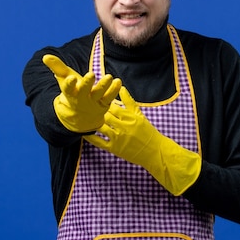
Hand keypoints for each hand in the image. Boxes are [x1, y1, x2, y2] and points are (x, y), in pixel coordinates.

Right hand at [43, 54, 121, 132]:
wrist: (81, 116)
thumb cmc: (72, 92)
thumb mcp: (64, 80)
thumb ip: (57, 67)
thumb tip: (45, 56)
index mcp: (70, 93)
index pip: (68, 89)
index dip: (69, 84)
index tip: (71, 78)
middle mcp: (82, 98)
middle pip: (84, 91)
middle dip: (87, 83)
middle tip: (91, 74)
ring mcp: (93, 102)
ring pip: (99, 94)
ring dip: (104, 86)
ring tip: (109, 76)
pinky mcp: (104, 104)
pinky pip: (109, 97)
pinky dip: (114, 90)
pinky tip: (118, 81)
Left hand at [85, 86, 200, 194]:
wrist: (154, 152)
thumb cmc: (147, 132)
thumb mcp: (140, 115)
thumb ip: (129, 102)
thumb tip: (121, 87)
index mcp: (130, 117)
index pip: (113, 107)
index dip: (104, 103)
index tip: (97, 100)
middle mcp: (124, 127)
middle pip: (106, 116)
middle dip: (97, 112)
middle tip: (88, 108)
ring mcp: (118, 139)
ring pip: (101, 128)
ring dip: (92, 123)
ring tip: (85, 118)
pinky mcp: (114, 149)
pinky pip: (99, 142)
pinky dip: (91, 137)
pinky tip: (84, 132)